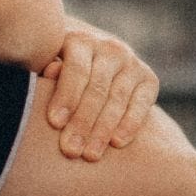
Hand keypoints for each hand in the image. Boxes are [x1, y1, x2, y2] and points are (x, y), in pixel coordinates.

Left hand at [42, 19, 158, 160]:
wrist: (91, 58)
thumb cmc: (57, 69)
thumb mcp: (47, 64)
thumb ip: (46, 69)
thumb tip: (50, 73)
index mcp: (79, 40)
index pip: (75, 69)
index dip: (66, 96)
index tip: (54, 123)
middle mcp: (109, 48)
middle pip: (96, 88)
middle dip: (83, 122)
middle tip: (70, 150)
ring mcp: (131, 63)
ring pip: (117, 98)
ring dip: (103, 130)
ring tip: (90, 155)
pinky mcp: (148, 79)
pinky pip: (141, 103)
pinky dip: (130, 124)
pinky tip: (117, 143)